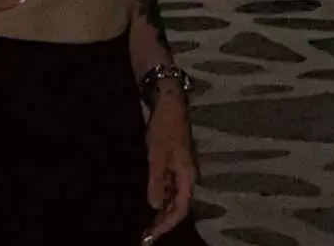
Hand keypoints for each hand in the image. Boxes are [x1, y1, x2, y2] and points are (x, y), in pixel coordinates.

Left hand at [142, 91, 195, 242]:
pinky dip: (159, 198)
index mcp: (187, 175)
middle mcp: (186, 175)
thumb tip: (154, 206)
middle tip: (146, 237)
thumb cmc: (164, 128)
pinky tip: (151, 204)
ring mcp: (179, 169)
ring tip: (147, 226)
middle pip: (178, 206)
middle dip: (164, 222)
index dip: (167, 224)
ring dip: (161, 212)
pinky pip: (168, 187)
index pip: (181, 208)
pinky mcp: (171, 162)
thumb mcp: (157, 155)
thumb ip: (157, 181)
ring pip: (173, 198)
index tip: (152, 236)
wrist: (168, 102)